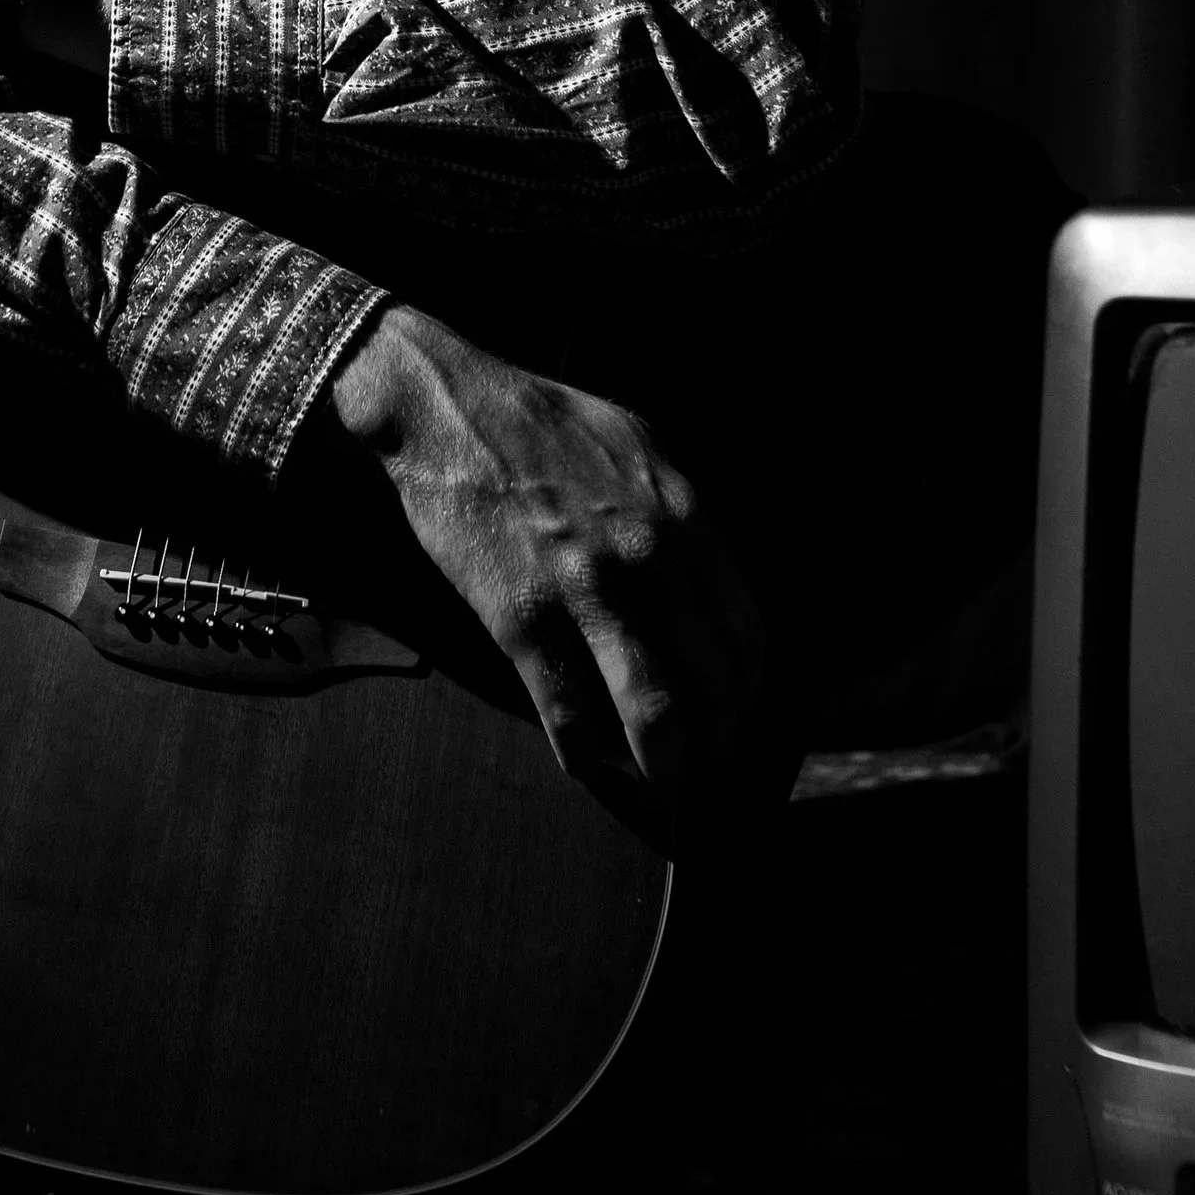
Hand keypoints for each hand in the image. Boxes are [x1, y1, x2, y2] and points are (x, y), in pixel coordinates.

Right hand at [327, 303, 763, 790]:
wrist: (450, 409)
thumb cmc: (544, 424)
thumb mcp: (640, 448)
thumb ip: (681, 513)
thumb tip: (708, 580)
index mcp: (683, 518)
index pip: (744, 634)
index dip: (745, 689)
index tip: (733, 710)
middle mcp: (647, 562)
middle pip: (710, 685)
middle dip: (714, 739)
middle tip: (702, 762)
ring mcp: (585, 594)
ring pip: (653, 714)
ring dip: (664, 766)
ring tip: (661, 785)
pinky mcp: (522, 620)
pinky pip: (569, 713)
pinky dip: (582, 753)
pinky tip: (583, 763)